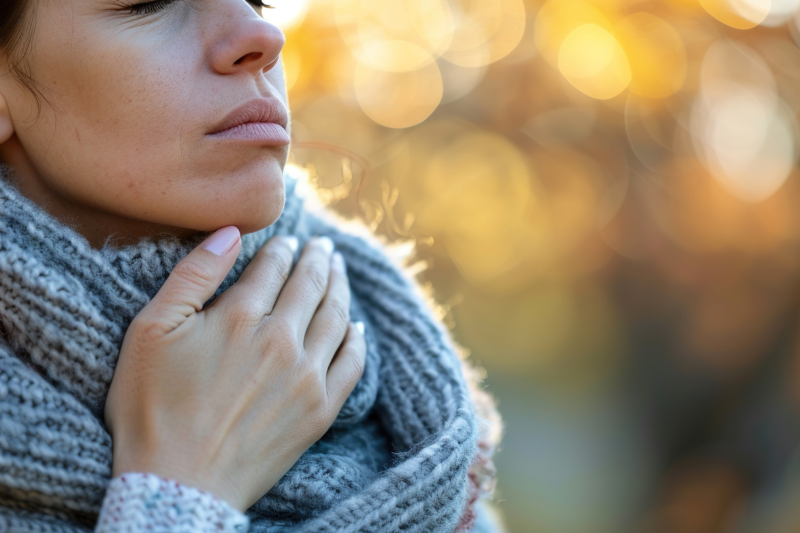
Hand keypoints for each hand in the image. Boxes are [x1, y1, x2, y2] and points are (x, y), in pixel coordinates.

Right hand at [104, 227, 365, 511]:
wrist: (177, 485)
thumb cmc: (152, 408)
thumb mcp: (151, 331)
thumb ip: (193, 275)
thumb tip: (230, 232)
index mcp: (241, 316)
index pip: (274, 267)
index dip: (282, 249)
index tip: (289, 240)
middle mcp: (282, 340)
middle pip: (310, 285)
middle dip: (317, 259)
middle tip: (323, 245)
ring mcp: (307, 376)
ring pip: (336, 316)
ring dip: (340, 287)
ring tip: (339, 270)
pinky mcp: (321, 410)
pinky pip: (352, 363)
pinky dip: (357, 339)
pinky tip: (356, 327)